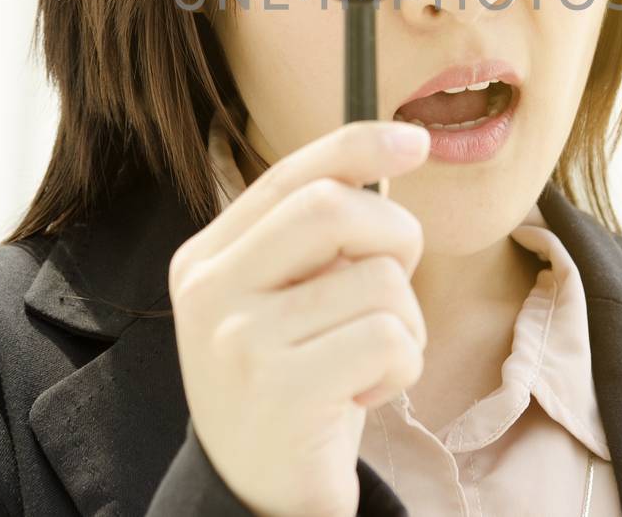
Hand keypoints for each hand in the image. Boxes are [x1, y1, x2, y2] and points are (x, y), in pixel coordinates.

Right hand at [168, 120, 430, 516]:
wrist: (262, 497)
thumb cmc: (294, 387)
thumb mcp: (288, 302)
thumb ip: (315, 239)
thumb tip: (392, 151)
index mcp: (206, 258)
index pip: (289, 176)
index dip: (358, 146)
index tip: (415, 140)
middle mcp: (209, 292)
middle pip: (334, 209)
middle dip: (395, 239)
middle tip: (394, 289)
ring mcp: (239, 341)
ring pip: (378, 282)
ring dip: (404, 325)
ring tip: (367, 364)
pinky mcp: (281, 390)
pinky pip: (388, 339)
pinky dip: (401, 368)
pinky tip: (363, 397)